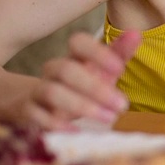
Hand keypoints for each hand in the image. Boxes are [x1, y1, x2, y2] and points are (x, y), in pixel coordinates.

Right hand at [18, 30, 140, 129]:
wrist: (40, 104)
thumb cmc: (81, 86)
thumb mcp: (102, 71)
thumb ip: (119, 54)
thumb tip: (135, 33)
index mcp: (75, 57)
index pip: (78, 42)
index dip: (97, 52)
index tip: (120, 69)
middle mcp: (55, 70)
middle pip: (67, 70)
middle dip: (96, 88)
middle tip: (123, 105)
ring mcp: (39, 90)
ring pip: (52, 92)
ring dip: (82, 106)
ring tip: (109, 118)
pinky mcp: (28, 111)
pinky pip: (35, 115)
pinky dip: (56, 124)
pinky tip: (76, 132)